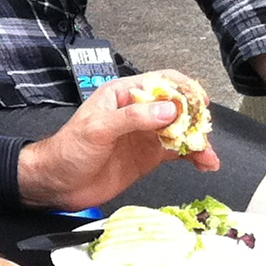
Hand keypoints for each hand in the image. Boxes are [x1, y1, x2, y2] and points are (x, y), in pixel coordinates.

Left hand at [15, 76, 222, 210]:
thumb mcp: (98, 128)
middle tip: (204, 134)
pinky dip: (193, 156)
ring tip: (208, 155)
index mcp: (123, 95)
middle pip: (177, 107)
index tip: (199, 102)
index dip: (183, 89)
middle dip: (195, 118)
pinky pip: (177, 152)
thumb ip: (133, 118)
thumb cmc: (68, 149)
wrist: (57, 183)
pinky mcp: (148, 156)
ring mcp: (145, 135)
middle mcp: (138, 112)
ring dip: (198, 140)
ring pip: (181, 131)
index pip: (160, 82)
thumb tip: (168, 110)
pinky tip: (204, 164)